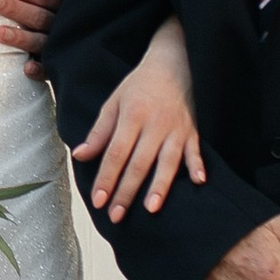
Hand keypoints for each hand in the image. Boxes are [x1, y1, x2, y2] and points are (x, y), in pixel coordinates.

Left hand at [76, 66, 206, 222]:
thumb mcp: (114, 102)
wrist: (173, 63)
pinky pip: (196, 150)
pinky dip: (198, 165)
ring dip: (160, 186)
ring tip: (151, 209)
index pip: (116, 153)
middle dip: (126, 191)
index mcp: (132, 116)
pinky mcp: (193, 131)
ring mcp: (176, 129)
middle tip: (115, 215)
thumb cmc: (139, 85)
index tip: (98, 200)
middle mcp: (155, 125)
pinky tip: (199, 182)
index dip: (107, 177)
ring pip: (167, 162)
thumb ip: (99, 132)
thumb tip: (80, 155)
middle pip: (139, 163)